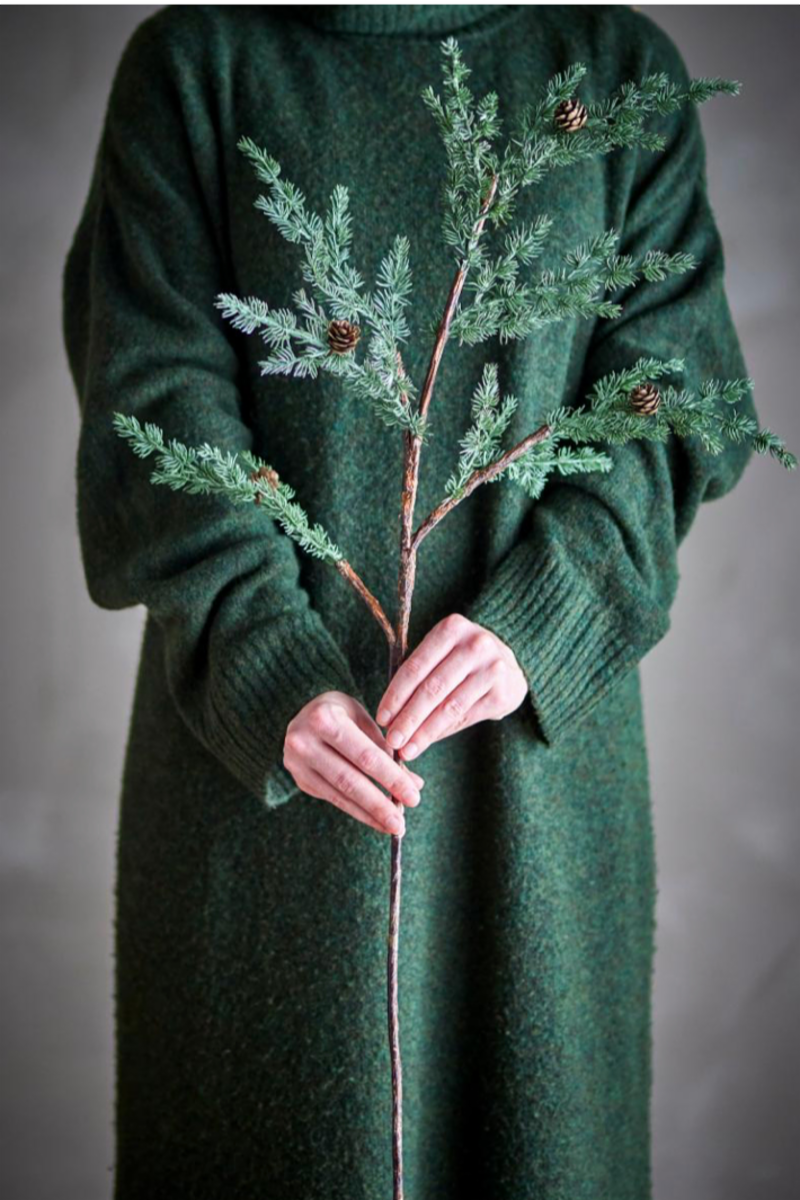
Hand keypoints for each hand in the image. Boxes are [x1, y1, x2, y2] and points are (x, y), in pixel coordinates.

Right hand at [282, 691, 424, 835]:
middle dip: (379, 805)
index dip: (391, 779)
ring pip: (340, 794)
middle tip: (401, 824)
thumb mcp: (362, 719)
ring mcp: (298, 763)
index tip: (414, 797)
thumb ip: (386, 750)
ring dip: (369, 814)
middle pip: (350, 780)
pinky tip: (374, 819)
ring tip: (392, 826)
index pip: (365, 755)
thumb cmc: (341, 713)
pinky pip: (333, 799)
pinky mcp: (300, 779)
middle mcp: (304, 741)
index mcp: (324, 717)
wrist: (302, 716)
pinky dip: (356, 811)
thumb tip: (415, 784)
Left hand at [375, 613, 528, 760]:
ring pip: (449, 707)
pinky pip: (466, 717)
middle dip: (408, 718)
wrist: (509, 665)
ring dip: (424, 732)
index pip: (416, 666)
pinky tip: (428, 742)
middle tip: (392, 741)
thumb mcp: (442, 652)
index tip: (381, 719)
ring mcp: (492, 668)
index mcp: (452, 628)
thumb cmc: (462, 659)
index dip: (395, 695)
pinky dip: (443, 732)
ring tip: (407, 750)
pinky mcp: (503, 693)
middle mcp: (475, 645)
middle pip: (432, 688)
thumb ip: (418, 676)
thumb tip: (389, 718)